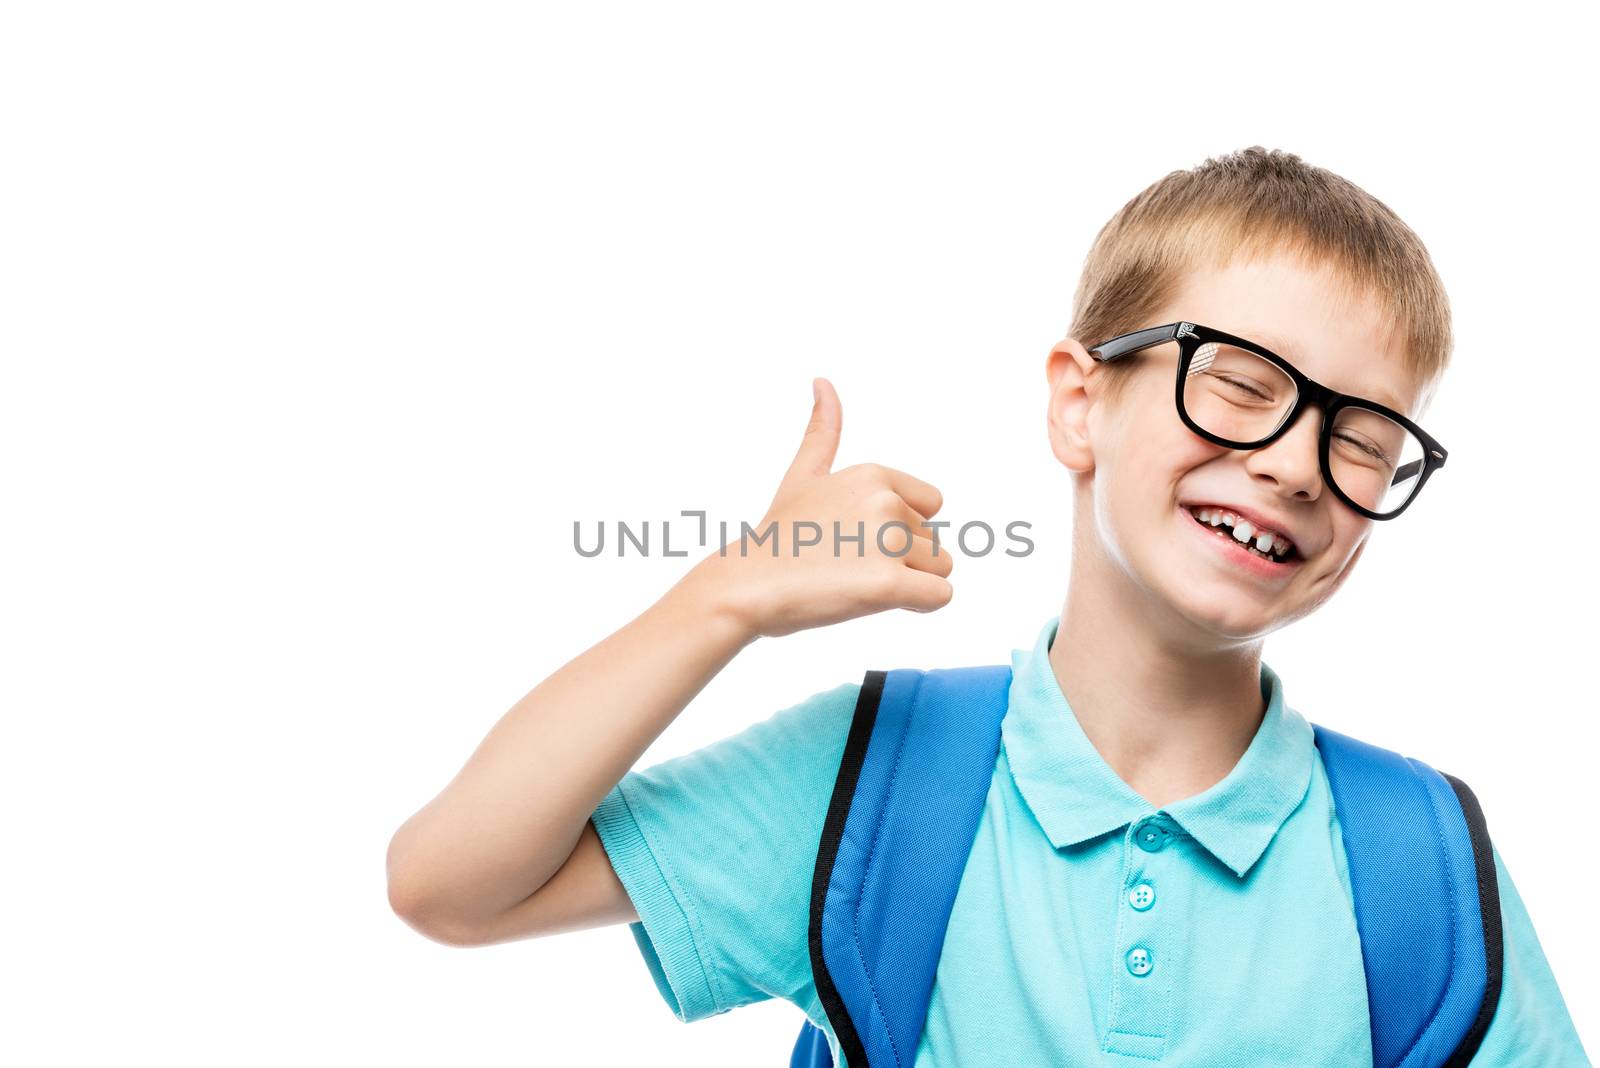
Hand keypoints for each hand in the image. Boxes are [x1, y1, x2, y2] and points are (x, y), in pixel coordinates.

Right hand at [692, 377, 952, 638]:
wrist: (745, 587)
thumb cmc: (776, 539)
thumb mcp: (802, 475)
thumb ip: (823, 431)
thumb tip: (822, 381)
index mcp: (874, 474)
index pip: (931, 506)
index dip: (901, 530)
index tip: (857, 539)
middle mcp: (886, 500)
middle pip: (934, 542)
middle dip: (901, 560)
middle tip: (847, 565)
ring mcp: (887, 540)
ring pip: (939, 569)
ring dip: (908, 584)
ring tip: (855, 581)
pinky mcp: (888, 583)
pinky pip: (939, 595)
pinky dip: (918, 604)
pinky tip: (873, 599)